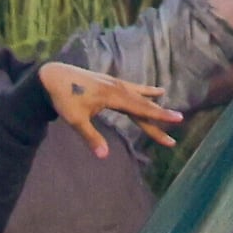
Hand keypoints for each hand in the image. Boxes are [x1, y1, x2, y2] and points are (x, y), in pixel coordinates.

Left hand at [36, 65, 183, 160]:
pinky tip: (143, 89)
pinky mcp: (107, 81)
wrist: (52, 76)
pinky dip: (139, 89)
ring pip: (137, 93)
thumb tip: (103, 156)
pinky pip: (129, 87)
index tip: (177, 119)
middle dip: (161, 114)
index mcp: (113, 97)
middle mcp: (117, 88)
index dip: (160, 116)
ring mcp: (113, 83)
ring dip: (150, 97)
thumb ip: (91, 137)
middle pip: (143, 104)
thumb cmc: (63, 99)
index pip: (142, 109)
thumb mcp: (75, 120)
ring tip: (163, 93)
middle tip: (180, 120)